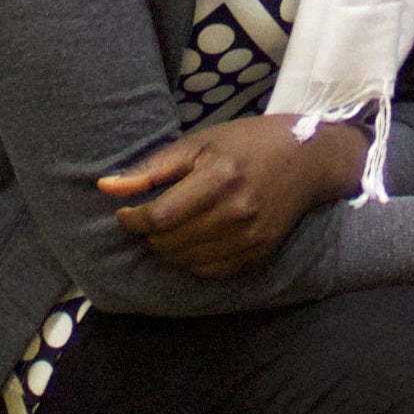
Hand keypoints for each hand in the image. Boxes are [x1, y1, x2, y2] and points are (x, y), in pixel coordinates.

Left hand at [99, 112, 354, 277]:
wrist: (307, 160)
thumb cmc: (246, 144)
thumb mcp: (198, 143)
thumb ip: (151, 168)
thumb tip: (106, 188)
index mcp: (219, 178)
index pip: (160, 217)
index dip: (133, 220)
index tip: (125, 214)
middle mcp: (237, 212)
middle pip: (170, 242)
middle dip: (148, 233)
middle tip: (149, 218)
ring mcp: (251, 237)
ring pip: (186, 260)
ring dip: (168, 248)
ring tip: (170, 228)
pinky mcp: (259, 254)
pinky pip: (210, 270)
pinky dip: (192, 259)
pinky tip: (194, 239)